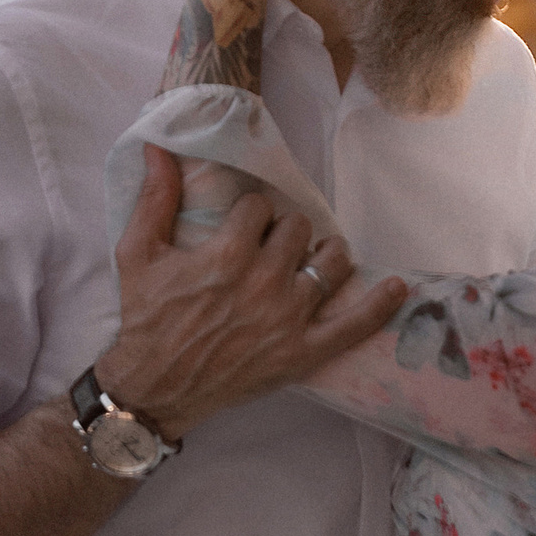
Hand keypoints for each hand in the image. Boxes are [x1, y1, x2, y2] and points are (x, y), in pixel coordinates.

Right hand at [101, 147, 402, 441]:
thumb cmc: (144, 318)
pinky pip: (353, 326)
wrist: (154, 387)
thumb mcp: (137, 252)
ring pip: (330, 263)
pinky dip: (379, 306)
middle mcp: (264, 283)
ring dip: (325, 253)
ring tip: (312, 258)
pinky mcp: (302, 353)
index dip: (250, 213)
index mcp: (227, 255)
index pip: (259, 207)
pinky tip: (397, 288)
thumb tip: (158, 148)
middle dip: (284, 230)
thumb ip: (155, 198)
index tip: (242, 226)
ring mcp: (288, 319)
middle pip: (298, 229)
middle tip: (270, 246)